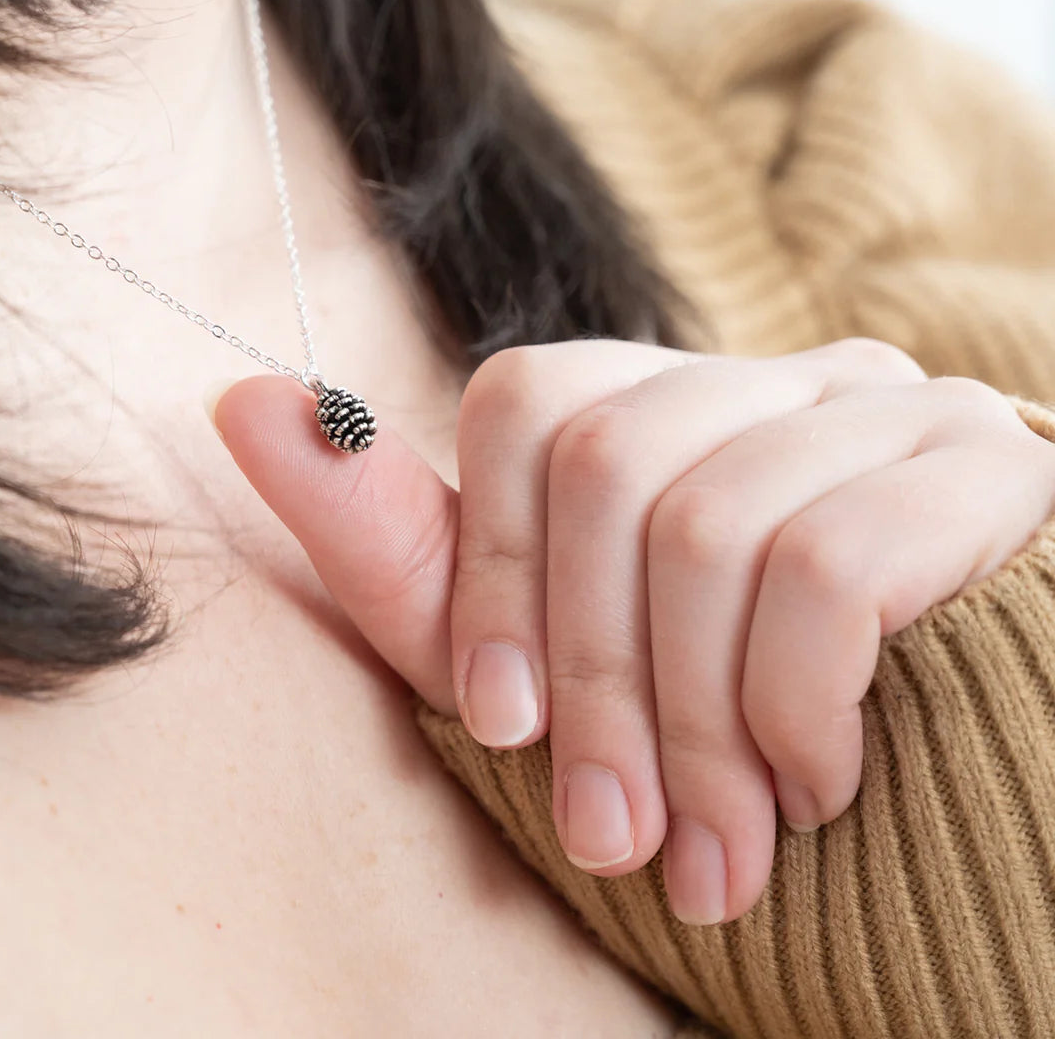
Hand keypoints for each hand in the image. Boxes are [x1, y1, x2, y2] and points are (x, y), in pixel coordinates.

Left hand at [211, 338, 1054, 923]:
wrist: (953, 809)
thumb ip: (399, 539)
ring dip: (691, 730)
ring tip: (717, 850)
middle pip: (607, 462)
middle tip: (612, 836)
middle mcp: (774, 375)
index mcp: (666, 403)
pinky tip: (819, 787)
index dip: (494, 566)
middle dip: (590, 680)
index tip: (498, 724)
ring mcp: (887, 408)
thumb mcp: (541, 655)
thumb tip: (244, 399)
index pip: (529, 400)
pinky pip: (832, 567)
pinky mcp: (985, 471)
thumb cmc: (714, 726)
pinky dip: (795, 711)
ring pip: (709, 525)